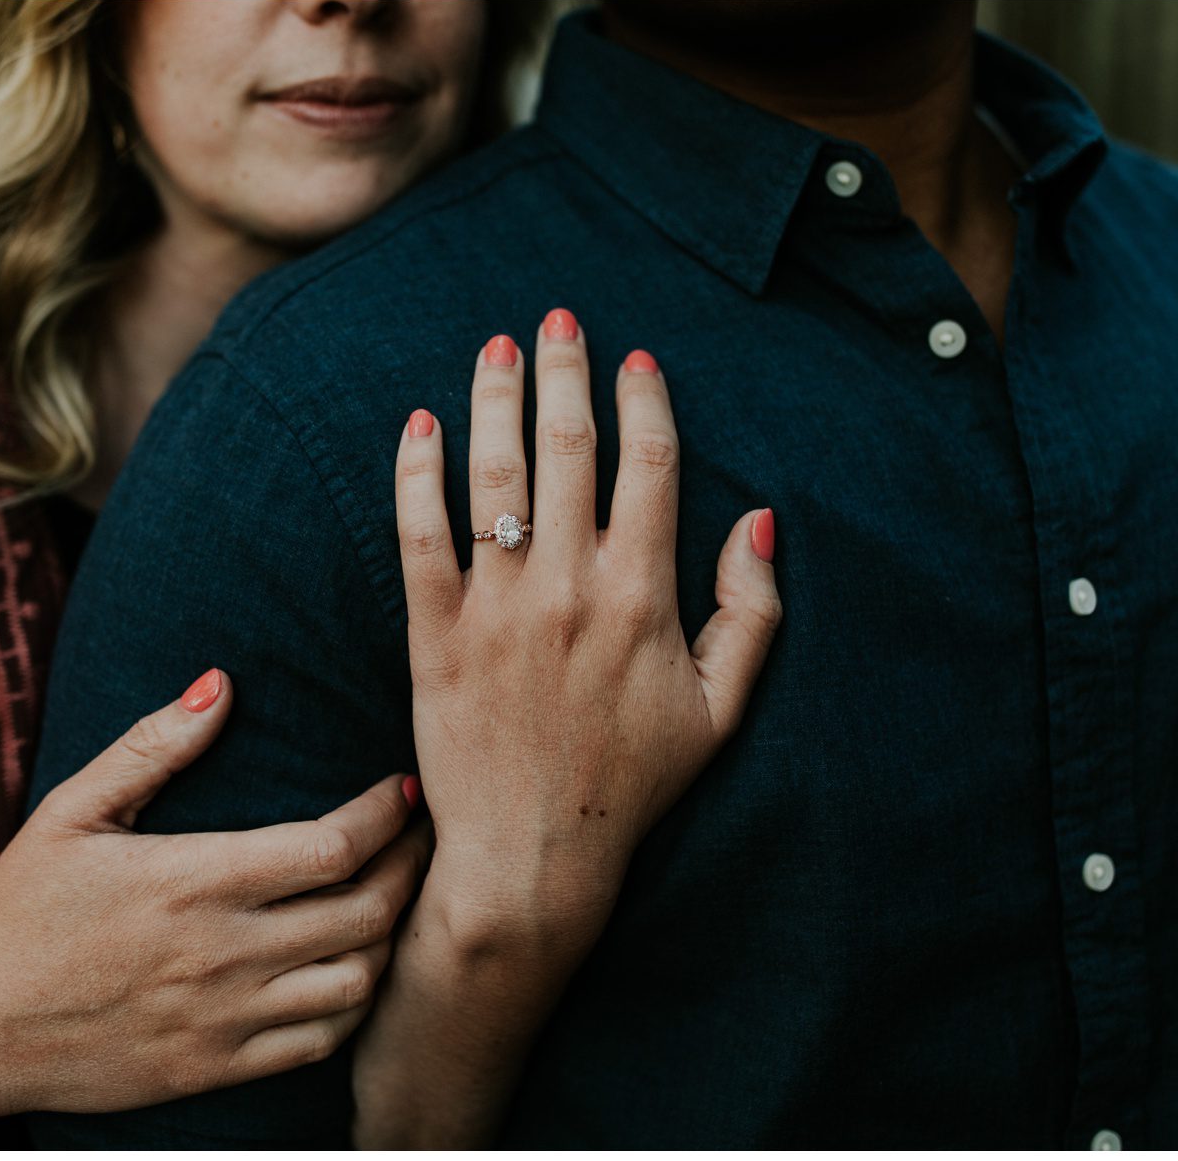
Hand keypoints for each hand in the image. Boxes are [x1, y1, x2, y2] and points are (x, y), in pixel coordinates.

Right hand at [0, 669, 429, 1118]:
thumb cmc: (18, 910)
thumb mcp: (71, 812)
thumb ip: (152, 746)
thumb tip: (220, 682)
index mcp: (195, 880)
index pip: (334, 845)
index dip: (388, 814)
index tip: (402, 789)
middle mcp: (222, 953)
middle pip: (366, 912)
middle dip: (412, 867)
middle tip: (422, 837)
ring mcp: (224, 1018)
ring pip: (357, 983)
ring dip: (390, 940)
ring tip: (392, 902)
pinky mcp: (217, 1068)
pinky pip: (320, 1042)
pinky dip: (353, 1005)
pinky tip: (351, 970)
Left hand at [392, 308, 781, 938]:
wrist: (532, 858)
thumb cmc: (632, 786)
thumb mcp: (719, 710)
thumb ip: (750, 612)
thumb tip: (761, 520)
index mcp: (642, 596)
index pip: (648, 467)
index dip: (644, 402)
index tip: (637, 360)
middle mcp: (568, 587)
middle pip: (567, 448)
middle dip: (565, 371)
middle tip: (558, 319)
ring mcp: (496, 608)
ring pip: (493, 475)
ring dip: (494, 399)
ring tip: (495, 347)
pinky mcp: (434, 635)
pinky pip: (418, 535)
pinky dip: (416, 475)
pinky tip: (417, 425)